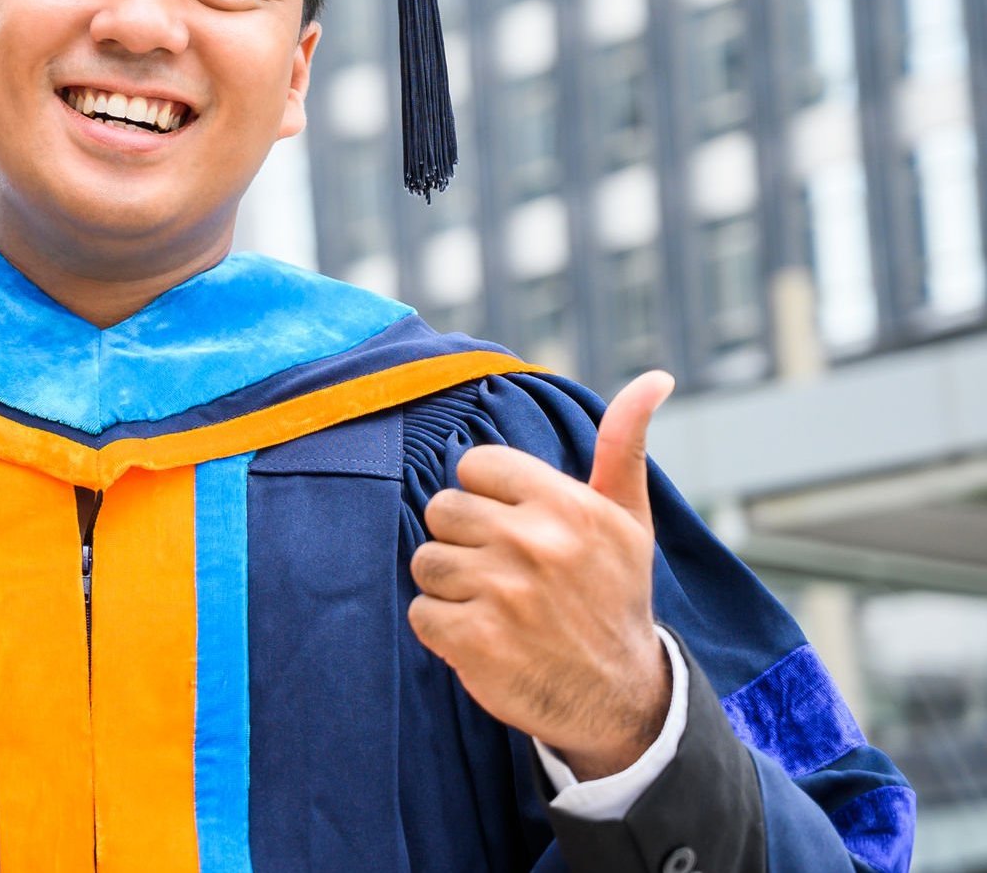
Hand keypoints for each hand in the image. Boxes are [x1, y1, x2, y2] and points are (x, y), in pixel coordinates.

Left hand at [407, 372, 677, 780]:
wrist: (621, 698)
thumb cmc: (614, 596)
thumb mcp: (627, 521)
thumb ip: (623, 447)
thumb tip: (654, 377)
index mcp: (567, 505)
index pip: (474, 466)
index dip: (487, 497)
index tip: (515, 527)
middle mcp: (535, 543)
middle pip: (441, 511)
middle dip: (464, 541)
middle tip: (504, 572)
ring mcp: (502, 593)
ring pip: (425, 561)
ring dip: (450, 587)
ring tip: (496, 606)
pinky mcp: (474, 640)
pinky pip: (421, 612)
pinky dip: (443, 629)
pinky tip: (484, 638)